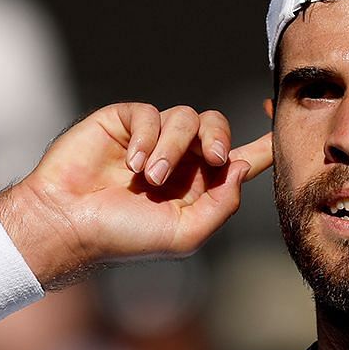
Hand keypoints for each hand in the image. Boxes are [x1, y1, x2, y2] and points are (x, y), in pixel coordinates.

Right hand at [0, 102, 272, 285]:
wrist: (70, 223)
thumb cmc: (126, 236)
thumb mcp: (186, 233)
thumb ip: (223, 204)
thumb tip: (244, 167)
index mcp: (204, 184)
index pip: (244, 156)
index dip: (267, 140)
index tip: (279, 119)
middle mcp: (182, 157)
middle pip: (217, 125)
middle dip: (220, 137)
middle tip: (213, 159)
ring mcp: (154, 137)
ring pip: (185, 117)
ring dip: (172, 148)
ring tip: (149, 178)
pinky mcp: (124, 122)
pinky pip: (148, 113)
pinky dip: (145, 137)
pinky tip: (130, 163)